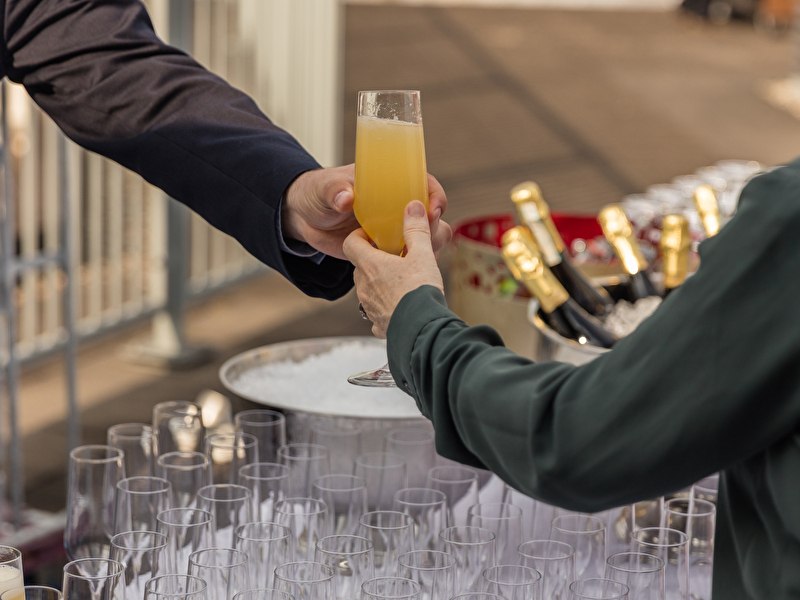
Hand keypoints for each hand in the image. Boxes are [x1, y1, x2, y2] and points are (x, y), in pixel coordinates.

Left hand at [283, 164, 448, 259]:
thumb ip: (335, 192)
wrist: (303, 219)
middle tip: (427, 242)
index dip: (434, 196)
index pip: (423, 184)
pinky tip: (403, 277)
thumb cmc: (316, 194)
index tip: (432, 212)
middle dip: (434, 229)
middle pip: (428, 216)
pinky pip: (403, 259)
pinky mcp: (383, 251)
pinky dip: (407, 268)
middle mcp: (394, 206)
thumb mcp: (325, 189)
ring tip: (416, 263)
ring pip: (421, 240)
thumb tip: (346, 199)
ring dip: (425, 251)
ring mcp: (390, 229)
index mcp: (388, 183)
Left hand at [343, 200, 445, 336]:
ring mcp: (370, 308)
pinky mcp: (379, 325)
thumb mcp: (422, 254)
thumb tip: (413, 206)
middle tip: (394, 257)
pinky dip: (386, 308)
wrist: (422, 330)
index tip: (374, 235)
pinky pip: (378, 313)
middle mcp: (364, 287)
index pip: (350, 243)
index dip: (359, 236)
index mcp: (370, 265)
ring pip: (369, 290)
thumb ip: (416, 229)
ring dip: (381, 284)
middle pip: (361, 267)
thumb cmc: (420, 290)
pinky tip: (402, 307)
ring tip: (402, 282)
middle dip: (374, 260)